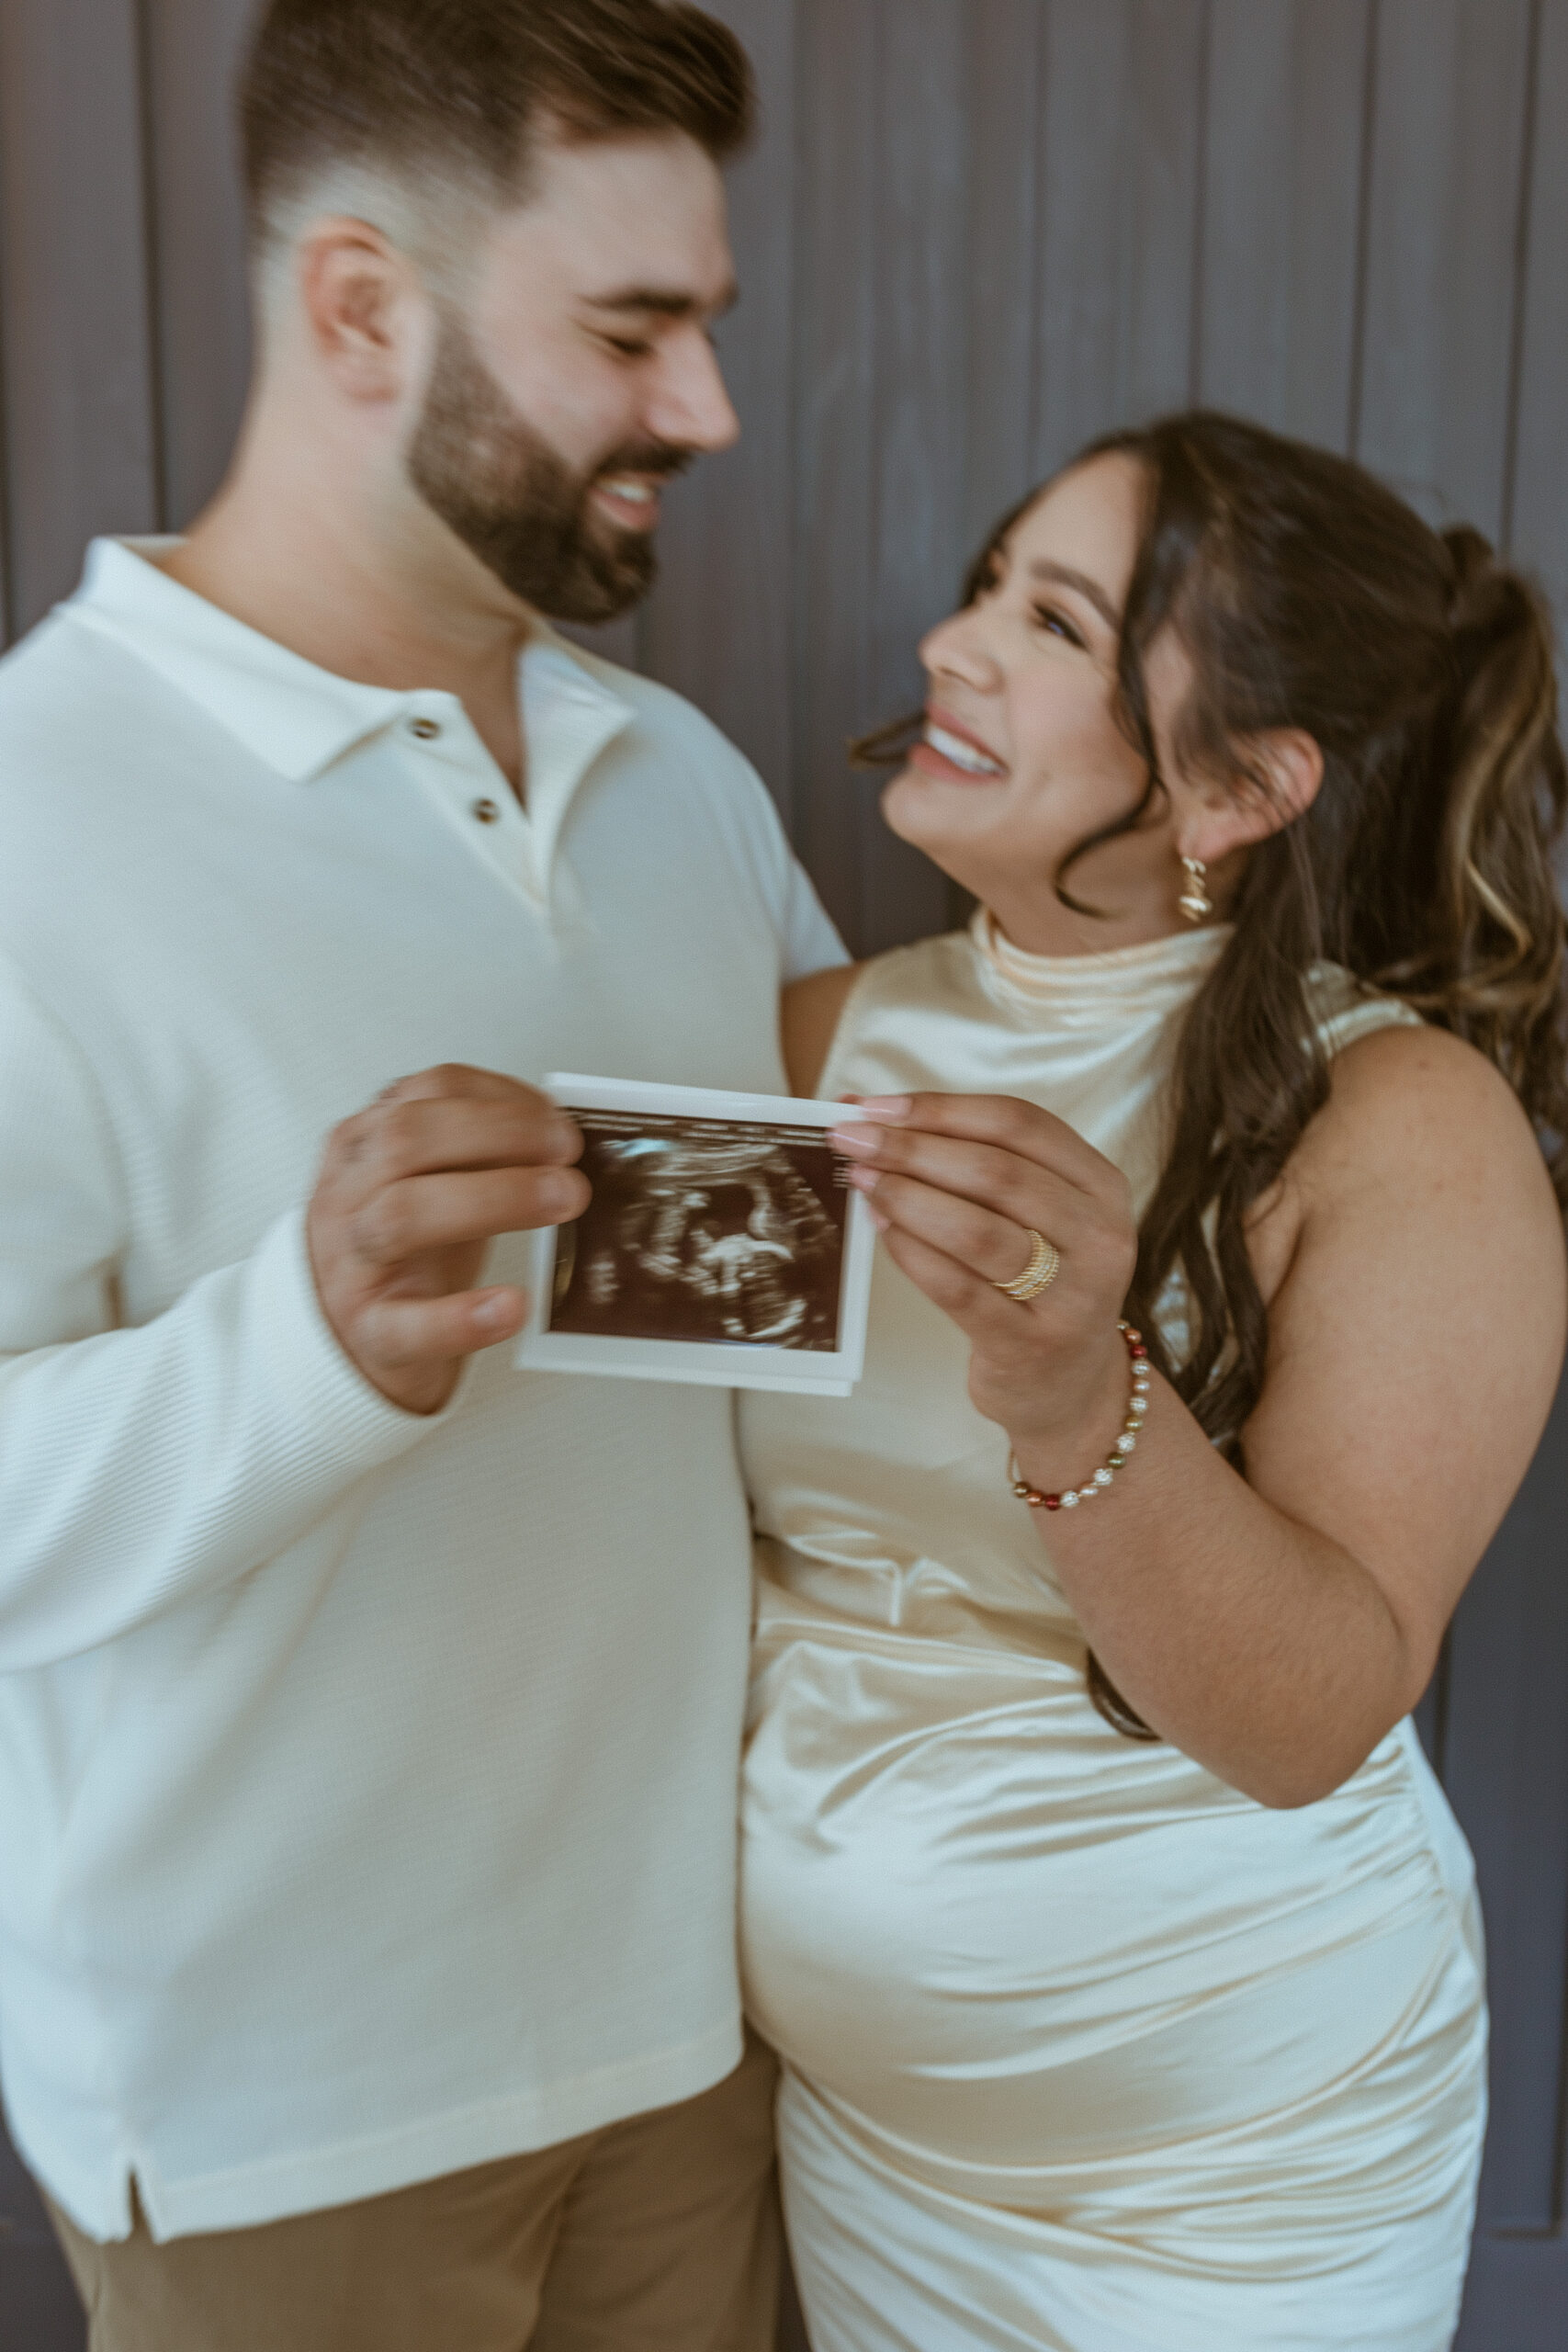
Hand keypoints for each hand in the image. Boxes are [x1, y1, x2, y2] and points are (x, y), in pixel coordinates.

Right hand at [307, 1066, 588, 1414]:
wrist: (348, 1337)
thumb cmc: (401, 1251)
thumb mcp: (427, 1182)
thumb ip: (478, 1151)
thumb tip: (562, 1133)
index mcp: (363, 1144)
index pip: (427, 1092)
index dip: (499, 1098)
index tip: (557, 1118)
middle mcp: (347, 1195)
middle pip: (407, 1141)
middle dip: (499, 1134)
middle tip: (567, 1155)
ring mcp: (350, 1264)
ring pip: (402, 1216)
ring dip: (493, 1199)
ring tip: (561, 1202)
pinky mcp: (369, 1331)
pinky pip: (407, 1323)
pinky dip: (463, 1315)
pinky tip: (512, 1305)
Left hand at [830, 1093, 1138, 1468]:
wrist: (1069, 1388)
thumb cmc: (1038, 1283)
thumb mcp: (1037, 1216)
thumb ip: (973, 1164)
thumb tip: (875, 1115)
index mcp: (1101, 1186)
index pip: (1020, 1124)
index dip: (941, 1108)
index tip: (875, 1105)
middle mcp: (1099, 1237)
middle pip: (997, 1173)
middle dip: (913, 1148)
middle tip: (851, 1140)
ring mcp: (1072, 1297)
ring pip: (979, 1231)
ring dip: (907, 1197)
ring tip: (861, 1181)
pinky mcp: (1030, 1345)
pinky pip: (959, 1289)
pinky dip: (912, 1253)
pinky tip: (882, 1230)